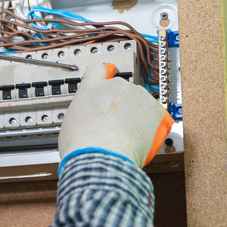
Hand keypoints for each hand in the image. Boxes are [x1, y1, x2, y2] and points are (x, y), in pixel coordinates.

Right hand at [58, 63, 172, 170]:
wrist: (99, 156)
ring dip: (137, 114)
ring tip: (128, 135)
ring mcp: (137, 94)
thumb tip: (89, 116)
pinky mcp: (155, 108)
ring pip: (140, 102)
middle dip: (121, 103)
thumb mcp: (71, 121)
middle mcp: (115, 85)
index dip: (104, 74)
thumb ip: (83, 111)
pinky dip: (152, 125)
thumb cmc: (82, 144)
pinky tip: (142, 137)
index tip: (109, 74)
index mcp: (92, 87)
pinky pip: (156, 114)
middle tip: (117, 123)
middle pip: (121, 89)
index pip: (99, 70)